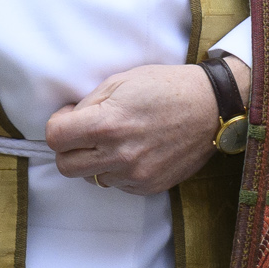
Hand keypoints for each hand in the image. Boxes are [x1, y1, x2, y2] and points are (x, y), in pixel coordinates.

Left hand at [46, 60, 246, 195]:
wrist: (213, 106)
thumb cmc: (168, 87)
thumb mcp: (123, 81)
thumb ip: (90, 103)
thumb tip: (70, 121)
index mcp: (107, 123)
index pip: (55, 138)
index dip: (58, 125)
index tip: (70, 118)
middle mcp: (118, 154)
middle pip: (65, 165)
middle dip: (70, 148)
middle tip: (87, 134)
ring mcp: (135, 174)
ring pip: (92, 177)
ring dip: (98, 161)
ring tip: (120, 141)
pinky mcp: (150, 186)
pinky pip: (118, 185)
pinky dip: (121, 170)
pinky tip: (139, 151)